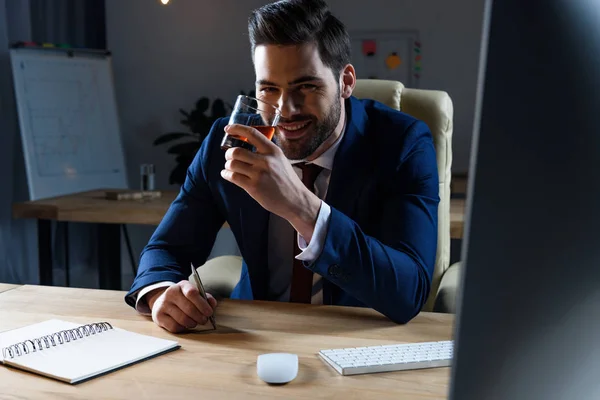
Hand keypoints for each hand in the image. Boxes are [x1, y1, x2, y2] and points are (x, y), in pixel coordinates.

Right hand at [147, 281, 216, 332]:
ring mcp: (163, 304)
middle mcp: (171, 293)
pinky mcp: (158, 316)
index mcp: (182, 285)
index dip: (202, 304)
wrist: (162, 302)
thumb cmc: (183, 299)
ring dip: (192, 323)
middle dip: (200, 317)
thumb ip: (205, 298)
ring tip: (195, 322)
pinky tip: (185, 325)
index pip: (192, 292)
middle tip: (204, 320)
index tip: (209, 312)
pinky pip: (174, 326)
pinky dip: (183, 328)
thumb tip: (212, 304)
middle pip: (189, 308)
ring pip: (183, 319)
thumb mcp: (194, 294)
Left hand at [221, 124, 321, 241]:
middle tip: (229, 157)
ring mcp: (259, 174)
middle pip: (236, 151)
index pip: (252, 133)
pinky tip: (228, 175)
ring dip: (227, 165)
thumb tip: (246, 145)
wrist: (295, 200)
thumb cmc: (287, 181)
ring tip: (230, 168)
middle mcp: (266, 160)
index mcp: (273, 151)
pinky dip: (226, 175)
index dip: (237, 129)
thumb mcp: (281, 160)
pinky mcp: (253, 187)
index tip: (228, 129)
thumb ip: (266, 152)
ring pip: (232, 164)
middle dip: (228, 154)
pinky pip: (233, 176)